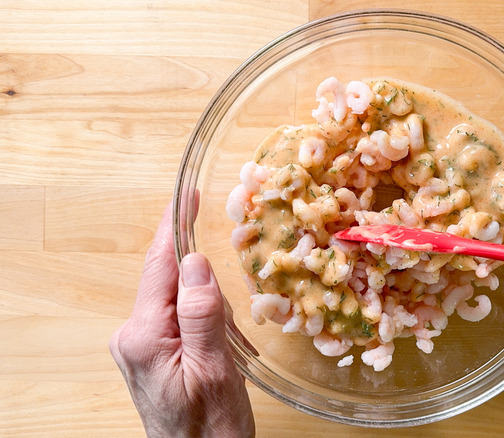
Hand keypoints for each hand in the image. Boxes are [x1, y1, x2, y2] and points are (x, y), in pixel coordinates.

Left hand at [109, 201, 254, 436]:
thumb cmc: (209, 428)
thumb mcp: (214, 369)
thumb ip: (201, 313)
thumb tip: (194, 261)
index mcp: (144, 335)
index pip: (159, 267)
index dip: (173, 228)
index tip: (185, 196)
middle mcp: (134, 335)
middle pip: (171, 281)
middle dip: (206, 286)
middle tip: (230, 322)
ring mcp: (141, 345)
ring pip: (179, 300)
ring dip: (209, 310)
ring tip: (228, 349)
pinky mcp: (152, 353)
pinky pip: (180, 318)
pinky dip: (205, 321)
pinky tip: (219, 345)